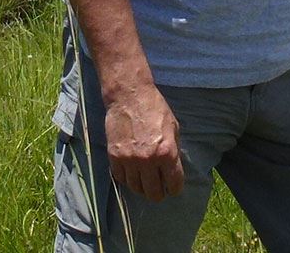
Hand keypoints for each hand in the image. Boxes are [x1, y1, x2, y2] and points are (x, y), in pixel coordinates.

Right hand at [102, 85, 183, 201]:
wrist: (129, 96)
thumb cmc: (154, 108)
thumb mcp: (173, 128)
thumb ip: (174, 151)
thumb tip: (173, 170)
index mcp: (167, 152)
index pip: (174, 184)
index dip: (175, 188)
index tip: (173, 188)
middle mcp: (149, 160)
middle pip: (154, 193)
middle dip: (159, 193)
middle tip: (159, 187)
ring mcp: (130, 160)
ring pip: (136, 189)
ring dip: (142, 187)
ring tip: (145, 181)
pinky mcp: (114, 157)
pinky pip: (121, 179)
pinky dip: (127, 179)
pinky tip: (132, 172)